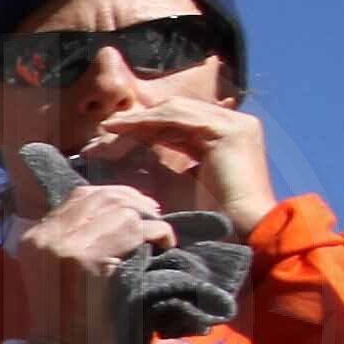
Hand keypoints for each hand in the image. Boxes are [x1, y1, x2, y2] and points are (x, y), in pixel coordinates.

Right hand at [0, 152, 169, 343]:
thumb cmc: (71, 318)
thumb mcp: (60, 270)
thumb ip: (74, 239)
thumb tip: (116, 209)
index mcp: (35, 239)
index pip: (78, 197)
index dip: (113, 196)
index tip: (136, 206)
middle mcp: (45, 237)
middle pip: (100, 197)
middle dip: (133, 200)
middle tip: (154, 213)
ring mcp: (64, 247)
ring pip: (120, 210)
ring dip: (148, 219)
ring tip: (159, 234)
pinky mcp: (87, 259)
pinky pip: (136, 230)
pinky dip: (158, 233)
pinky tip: (164, 245)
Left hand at [58, 87, 272, 233]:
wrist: (242, 231)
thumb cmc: (209, 217)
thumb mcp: (177, 183)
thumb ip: (159, 163)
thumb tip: (126, 152)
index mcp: (222, 136)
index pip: (177, 122)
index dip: (142, 127)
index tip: (108, 138)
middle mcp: (232, 124)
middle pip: (174, 113)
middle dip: (136, 121)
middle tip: (101, 132)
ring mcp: (234, 123)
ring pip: (173, 112)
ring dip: (137, 120)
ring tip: (106, 130)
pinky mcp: (229, 129)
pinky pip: (179, 117)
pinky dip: (148, 121)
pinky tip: (122, 128)